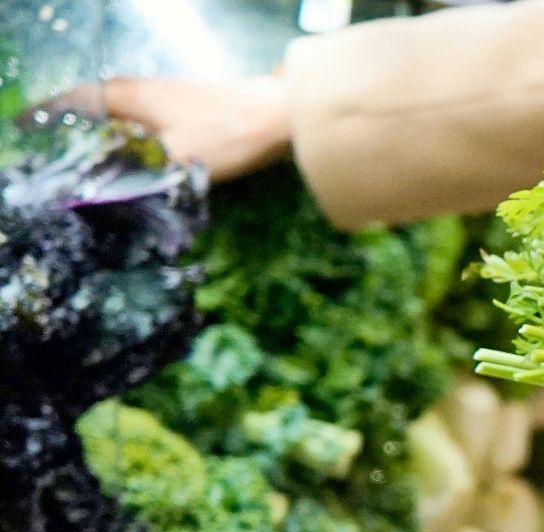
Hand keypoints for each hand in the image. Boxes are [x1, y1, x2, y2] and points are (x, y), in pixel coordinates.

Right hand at [40, 76, 292, 182]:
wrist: (281, 116)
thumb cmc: (228, 135)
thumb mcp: (176, 163)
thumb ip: (137, 178)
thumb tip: (102, 195)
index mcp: (131, 96)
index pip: (75, 100)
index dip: (49, 114)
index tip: (28, 127)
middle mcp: (144, 89)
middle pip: (95, 102)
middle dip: (73, 123)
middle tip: (56, 145)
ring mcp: (168, 94)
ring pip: (121, 109)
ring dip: (103, 128)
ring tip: (88, 153)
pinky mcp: (188, 106)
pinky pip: (145, 116)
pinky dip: (131, 131)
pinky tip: (135, 151)